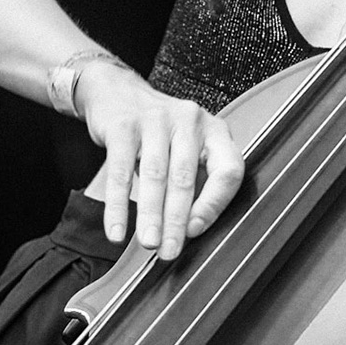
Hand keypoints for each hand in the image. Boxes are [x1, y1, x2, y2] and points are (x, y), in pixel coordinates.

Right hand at [75, 61, 244, 259]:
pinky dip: (118, 206)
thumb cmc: (159, 133)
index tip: (196, 231)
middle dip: (177, 220)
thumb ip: (197, 182)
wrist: (117, 92)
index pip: (228, 170)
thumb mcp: (187, 149)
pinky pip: (120, 172)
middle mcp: (190, 120)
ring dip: (151, 215)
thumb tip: (190, 232)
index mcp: (214, 130)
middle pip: (186, 177)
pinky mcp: (123, 126)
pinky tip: (117, 230)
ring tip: (149, 244)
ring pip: (155, 175)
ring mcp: (156, 120)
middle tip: (170, 251)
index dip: (214, 204)